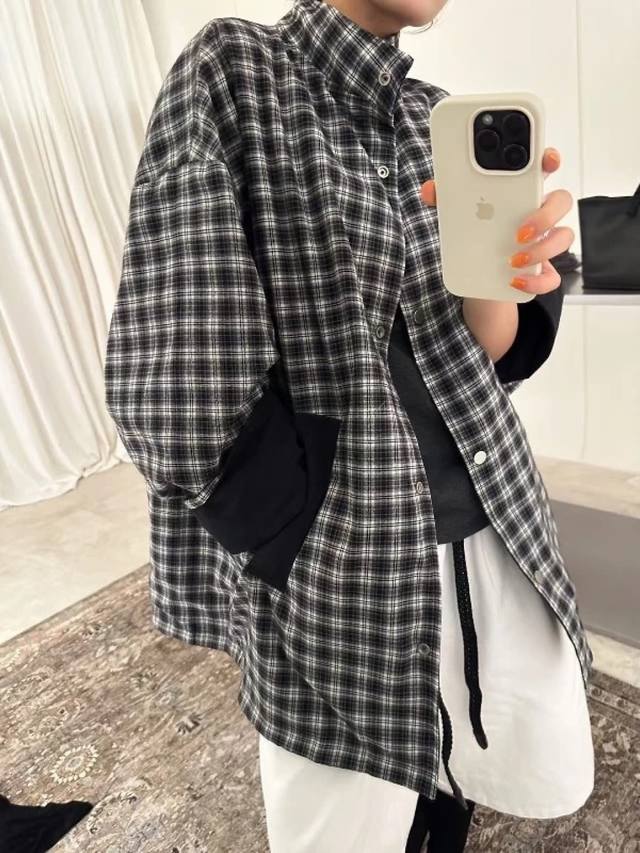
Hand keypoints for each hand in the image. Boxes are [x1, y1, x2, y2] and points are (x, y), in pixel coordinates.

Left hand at [419, 147, 573, 293]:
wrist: (476, 279)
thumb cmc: (474, 238)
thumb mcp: (457, 218)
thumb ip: (446, 201)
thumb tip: (430, 189)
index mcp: (521, 195)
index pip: (542, 169)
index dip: (549, 160)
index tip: (547, 160)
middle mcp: (539, 215)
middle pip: (561, 201)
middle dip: (546, 215)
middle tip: (519, 231)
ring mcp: (545, 242)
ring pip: (563, 237)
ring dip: (542, 249)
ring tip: (513, 260)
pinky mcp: (544, 271)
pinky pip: (552, 277)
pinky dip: (536, 281)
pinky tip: (516, 281)